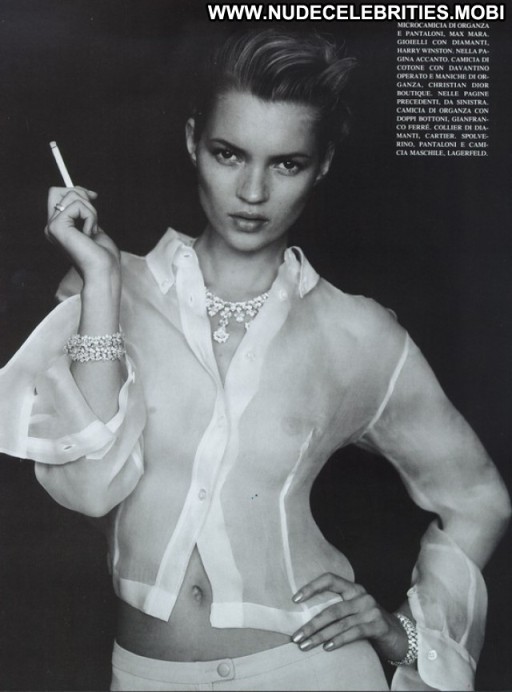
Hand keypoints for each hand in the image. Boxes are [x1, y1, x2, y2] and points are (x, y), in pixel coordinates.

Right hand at [45, 186, 120, 282]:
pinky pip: (77, 206)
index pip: (57, 195)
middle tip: (94, 216)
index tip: (93, 196)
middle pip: (57, 190)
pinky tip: (90, 234)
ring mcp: (52, 227)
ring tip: (93, 230)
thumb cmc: (104, 256)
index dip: (76, 190)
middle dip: (81, 195)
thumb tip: (85, 194)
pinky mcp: (57, 227)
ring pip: (70, 195)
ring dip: (90, 210)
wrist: (104, 271)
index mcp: (58, 228)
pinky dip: (90, 217)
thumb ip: (84, 213)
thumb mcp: (94, 227)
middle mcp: (51, 227)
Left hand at [291, 573, 408, 661]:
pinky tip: (327, 648)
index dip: (312, 587)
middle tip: (296, 636)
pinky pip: (354, 632)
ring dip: (320, 636)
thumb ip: (336, 608)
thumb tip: (304, 619)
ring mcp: (370, 610)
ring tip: (305, 646)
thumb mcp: (353, 610)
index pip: (330, 579)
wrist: (399, 635)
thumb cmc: (368, 622)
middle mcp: (362, 595)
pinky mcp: (377, 625)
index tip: (295, 599)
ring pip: (340, 623)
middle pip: (332, 608)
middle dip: (311, 624)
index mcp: (353, 588)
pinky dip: (338, 640)